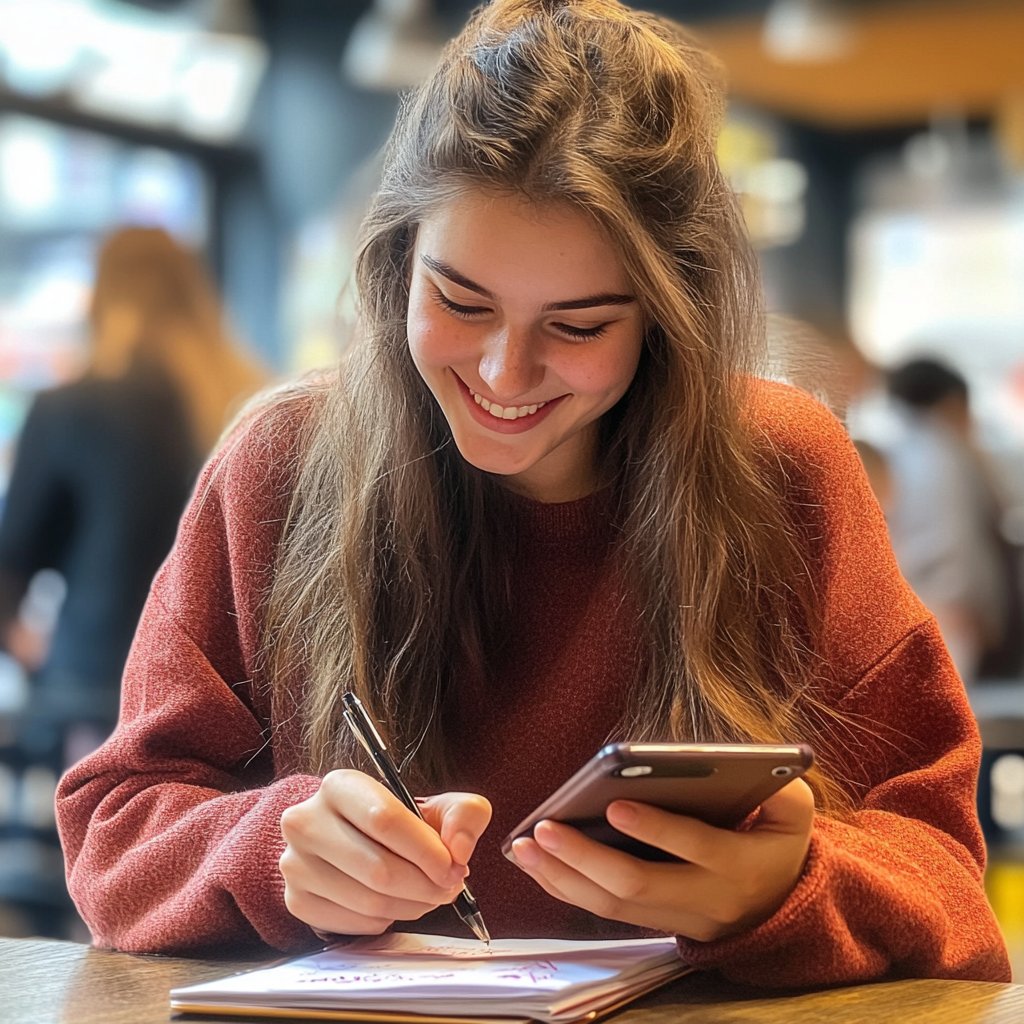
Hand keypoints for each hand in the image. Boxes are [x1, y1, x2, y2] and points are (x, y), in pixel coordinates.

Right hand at [280, 769, 491, 935]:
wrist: (351, 838)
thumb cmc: (398, 822)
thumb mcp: (438, 805)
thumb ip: (464, 815)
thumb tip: (459, 850)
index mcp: (340, 786)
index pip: (386, 821)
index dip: (427, 851)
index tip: (454, 868)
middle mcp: (306, 821)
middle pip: (378, 868)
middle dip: (425, 885)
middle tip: (449, 888)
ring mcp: (295, 864)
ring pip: (368, 901)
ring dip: (411, 906)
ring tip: (428, 896)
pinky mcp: (295, 900)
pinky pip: (354, 923)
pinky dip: (386, 920)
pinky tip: (396, 904)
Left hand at [509, 779, 813, 941]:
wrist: (781, 906)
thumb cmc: (777, 840)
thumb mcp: (794, 811)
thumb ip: (779, 786)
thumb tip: (741, 763)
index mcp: (741, 865)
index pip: (697, 848)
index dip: (657, 830)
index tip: (617, 805)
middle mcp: (705, 899)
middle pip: (639, 886)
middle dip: (587, 857)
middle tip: (545, 828)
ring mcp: (677, 918)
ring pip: (613, 906)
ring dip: (563, 877)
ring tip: (524, 846)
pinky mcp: (654, 923)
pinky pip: (604, 912)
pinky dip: (566, 888)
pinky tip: (535, 863)